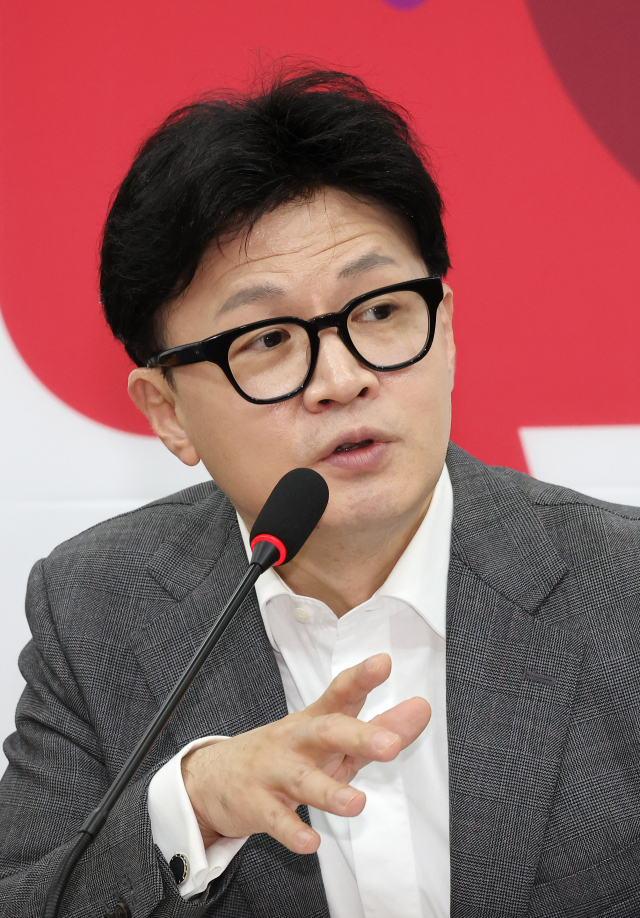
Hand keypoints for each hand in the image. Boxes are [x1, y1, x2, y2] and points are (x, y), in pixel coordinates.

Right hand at [181, 653, 430, 853]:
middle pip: (325, 731)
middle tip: (390, 744)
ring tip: (356, 803)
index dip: (361, 678)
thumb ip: (377, 728)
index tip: (383, 663)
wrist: (214, 776)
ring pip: (301, 778)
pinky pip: (274, 818)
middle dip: (357, 735)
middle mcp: (295, 740)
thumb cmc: (288, 755)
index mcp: (315, 720)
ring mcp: (273, 771)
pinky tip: (310, 842)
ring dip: (328, 791)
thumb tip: (421, 710)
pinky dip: (291, 830)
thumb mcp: (331, 740)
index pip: (340, 694)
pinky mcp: (256, 804)